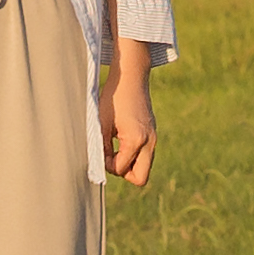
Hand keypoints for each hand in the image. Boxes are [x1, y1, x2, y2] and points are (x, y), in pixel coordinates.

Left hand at [101, 58, 157, 187]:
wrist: (131, 76)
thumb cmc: (113, 97)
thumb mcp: (102, 123)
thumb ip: (101, 148)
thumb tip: (100, 166)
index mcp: (136, 140)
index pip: (121, 170)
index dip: (107, 165)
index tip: (100, 150)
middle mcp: (149, 142)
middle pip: (141, 178)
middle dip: (124, 172)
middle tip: (111, 156)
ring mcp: (153, 138)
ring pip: (144, 166)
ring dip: (128, 162)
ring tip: (114, 144)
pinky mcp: (152, 133)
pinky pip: (145, 154)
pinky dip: (133, 153)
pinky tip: (121, 137)